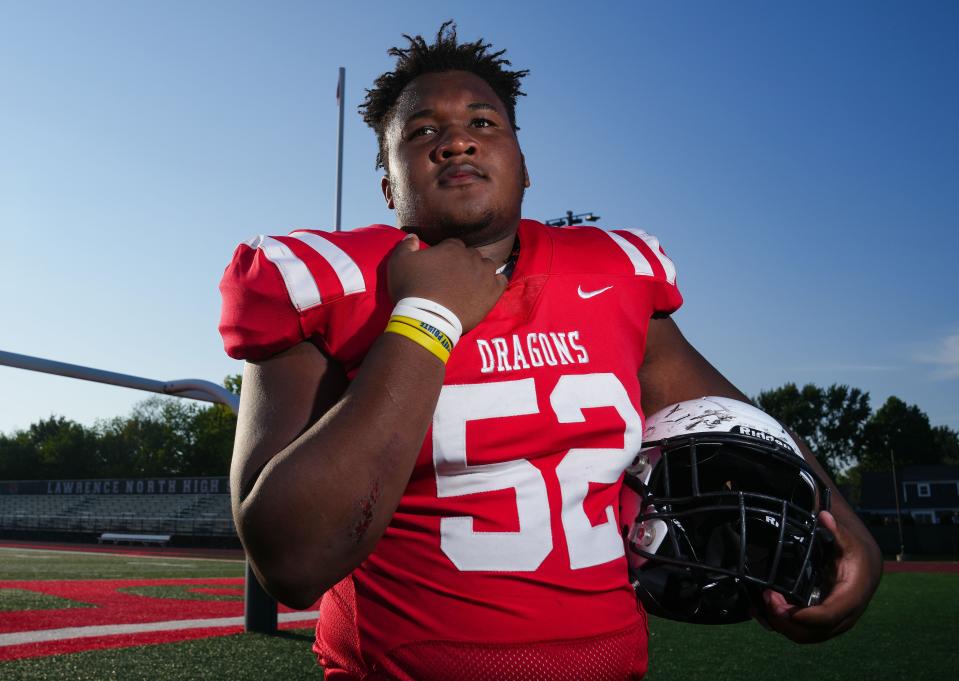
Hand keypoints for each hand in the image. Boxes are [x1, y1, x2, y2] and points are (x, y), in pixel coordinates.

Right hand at [388, 233, 507, 331]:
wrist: (427, 319)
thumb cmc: (411, 290)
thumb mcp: (398, 263)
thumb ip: (406, 245)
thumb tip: (413, 237)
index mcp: (452, 248)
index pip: (454, 245)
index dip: (447, 255)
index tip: (442, 266)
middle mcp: (471, 257)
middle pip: (471, 255)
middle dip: (464, 263)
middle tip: (454, 278)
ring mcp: (484, 275)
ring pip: (487, 265)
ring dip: (480, 271)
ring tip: (471, 284)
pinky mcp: (493, 293)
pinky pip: (501, 281)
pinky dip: (496, 282)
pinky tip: (488, 288)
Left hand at [757, 510, 880, 642]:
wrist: (865, 565)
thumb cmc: (854, 551)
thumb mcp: (846, 539)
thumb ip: (835, 530)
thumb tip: (824, 516)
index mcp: (852, 595)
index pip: (829, 615)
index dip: (804, 616)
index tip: (778, 605)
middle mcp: (845, 615)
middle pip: (815, 632)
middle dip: (787, 620)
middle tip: (767, 597)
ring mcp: (834, 622)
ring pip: (807, 636)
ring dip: (782, 625)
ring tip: (763, 603)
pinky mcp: (824, 622)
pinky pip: (803, 632)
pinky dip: (783, 625)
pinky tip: (764, 612)